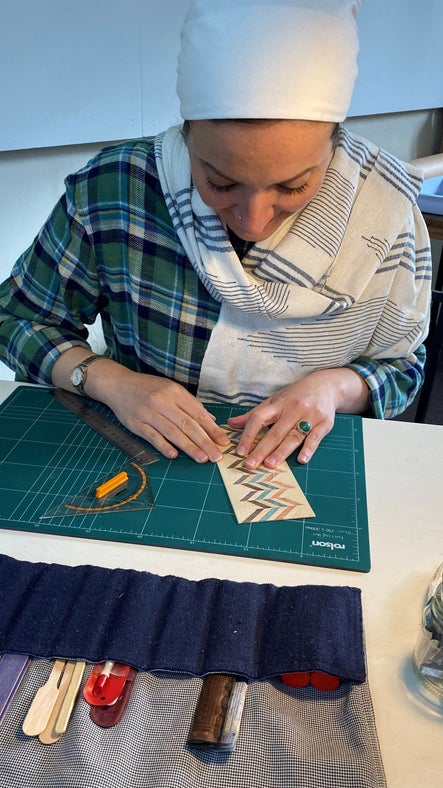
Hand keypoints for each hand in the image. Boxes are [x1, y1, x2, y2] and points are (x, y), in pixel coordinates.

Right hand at [102, 370, 229, 462]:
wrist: (118, 385)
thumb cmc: (148, 388)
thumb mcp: (171, 389)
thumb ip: (190, 404)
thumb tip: (210, 420)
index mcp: (174, 392)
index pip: (197, 414)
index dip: (211, 429)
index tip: (223, 441)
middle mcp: (163, 402)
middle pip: (187, 424)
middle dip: (204, 441)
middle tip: (216, 455)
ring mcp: (149, 413)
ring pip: (172, 432)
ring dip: (189, 447)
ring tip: (202, 458)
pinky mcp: (136, 424)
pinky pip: (152, 437)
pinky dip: (163, 446)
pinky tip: (174, 455)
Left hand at [227, 368, 368, 467]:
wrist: (326, 385)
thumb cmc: (296, 396)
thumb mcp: (274, 400)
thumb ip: (254, 414)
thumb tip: (231, 423)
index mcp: (278, 404)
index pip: (259, 418)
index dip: (248, 434)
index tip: (240, 451)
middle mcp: (293, 409)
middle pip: (275, 432)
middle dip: (261, 449)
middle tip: (250, 464)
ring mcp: (310, 416)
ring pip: (293, 437)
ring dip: (281, 452)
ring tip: (270, 464)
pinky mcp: (325, 423)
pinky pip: (315, 437)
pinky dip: (309, 449)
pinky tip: (301, 459)